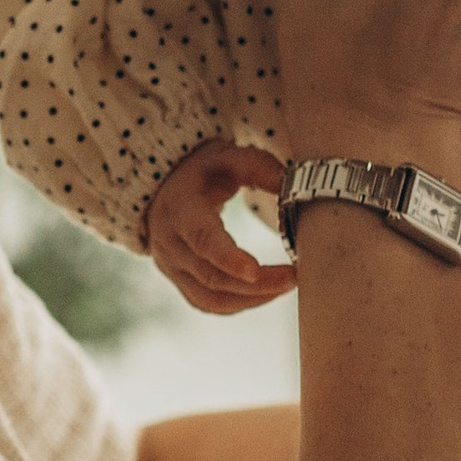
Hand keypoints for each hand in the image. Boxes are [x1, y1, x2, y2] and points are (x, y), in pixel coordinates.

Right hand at [144, 140, 298, 315]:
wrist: (165, 188)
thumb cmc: (202, 171)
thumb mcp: (227, 157)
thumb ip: (259, 168)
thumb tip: (294, 188)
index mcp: (180, 211)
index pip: (203, 240)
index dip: (228, 258)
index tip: (256, 271)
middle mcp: (171, 245)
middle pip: (213, 277)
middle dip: (258, 283)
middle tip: (295, 276)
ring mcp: (172, 268)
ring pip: (212, 299)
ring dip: (253, 298)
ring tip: (287, 285)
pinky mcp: (180, 282)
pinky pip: (209, 304)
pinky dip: (241, 303)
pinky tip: (267, 293)